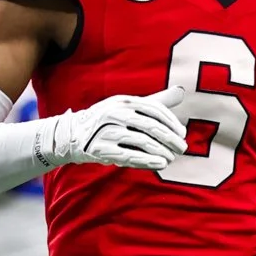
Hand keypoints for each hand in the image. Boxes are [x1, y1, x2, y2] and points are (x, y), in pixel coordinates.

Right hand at [38, 88, 185, 170]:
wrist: (73, 134)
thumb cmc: (108, 120)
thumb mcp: (127, 106)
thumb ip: (154, 101)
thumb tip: (181, 92)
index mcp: (124, 101)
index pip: (155, 109)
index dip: (172, 122)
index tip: (182, 133)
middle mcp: (116, 113)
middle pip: (151, 126)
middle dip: (170, 138)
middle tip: (183, 148)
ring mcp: (108, 131)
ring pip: (142, 141)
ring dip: (162, 151)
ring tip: (172, 158)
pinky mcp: (102, 149)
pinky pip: (130, 155)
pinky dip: (148, 161)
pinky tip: (160, 164)